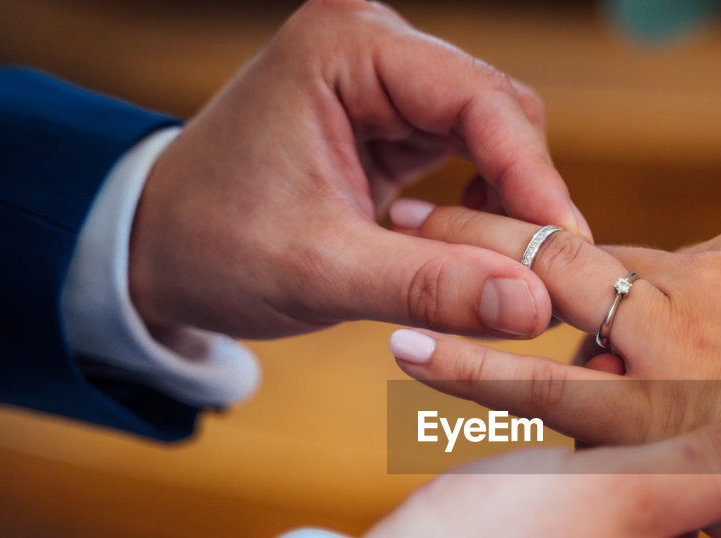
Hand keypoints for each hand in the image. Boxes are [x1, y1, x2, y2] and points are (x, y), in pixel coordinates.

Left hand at [128, 0, 588, 341]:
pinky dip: (487, 209)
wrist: (156, 248)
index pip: (477, 98)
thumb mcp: (322, 273)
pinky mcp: (394, 120)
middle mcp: (373, 46)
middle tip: (546, 276)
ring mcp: (387, 81)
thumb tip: (536, 307)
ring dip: (512, 205)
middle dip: (526, 193)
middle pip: (500, 110)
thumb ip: (431, 288)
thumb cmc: (215, 246)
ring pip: (497, 136)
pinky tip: (476, 257)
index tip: (565, 249)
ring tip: (511, 275)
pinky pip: (474, 158)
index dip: (532, 175)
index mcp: (345, 45)